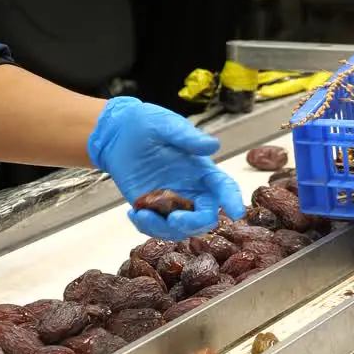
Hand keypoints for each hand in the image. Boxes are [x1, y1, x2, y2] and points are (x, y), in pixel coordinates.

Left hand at [88, 97, 244, 240]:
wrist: (116, 134)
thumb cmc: (145, 124)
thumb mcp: (166, 125)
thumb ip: (188, 137)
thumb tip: (213, 145)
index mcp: (202, 170)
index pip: (224, 187)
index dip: (232, 200)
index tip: (237, 213)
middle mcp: (191, 190)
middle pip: (205, 217)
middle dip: (193, 223)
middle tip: (174, 219)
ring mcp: (172, 202)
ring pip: (180, 229)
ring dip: (163, 228)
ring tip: (141, 214)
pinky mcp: (153, 209)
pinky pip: (157, 228)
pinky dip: (147, 227)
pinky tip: (134, 212)